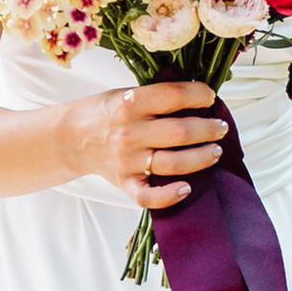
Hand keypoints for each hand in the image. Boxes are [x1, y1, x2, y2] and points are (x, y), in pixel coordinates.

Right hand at [72, 74, 229, 209]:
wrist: (71, 138)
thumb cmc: (106, 113)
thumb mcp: (126, 94)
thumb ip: (157, 96)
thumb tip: (200, 98)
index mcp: (129, 104)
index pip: (173, 96)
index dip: (199, 95)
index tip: (210, 96)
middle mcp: (128, 133)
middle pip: (180, 132)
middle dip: (208, 129)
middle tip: (220, 127)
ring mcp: (126, 161)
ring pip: (173, 163)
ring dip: (201, 158)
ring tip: (215, 151)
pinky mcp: (125, 183)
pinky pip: (148, 196)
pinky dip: (169, 196)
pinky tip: (187, 188)